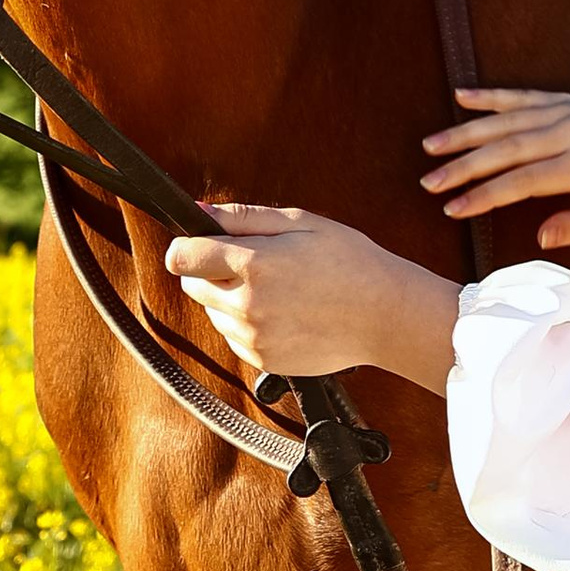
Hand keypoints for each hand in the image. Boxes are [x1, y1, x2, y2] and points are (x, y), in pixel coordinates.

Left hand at [165, 201, 460, 390]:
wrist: (386, 317)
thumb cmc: (350, 262)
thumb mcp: (302, 223)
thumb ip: (243, 218)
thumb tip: (197, 209)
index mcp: (256, 265)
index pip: (183, 257)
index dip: (189, 245)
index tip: (202, 243)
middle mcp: (248, 306)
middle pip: (191, 285)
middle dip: (210, 270)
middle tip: (253, 263)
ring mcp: (254, 338)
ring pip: (213, 312)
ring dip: (229, 298)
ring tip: (277, 289)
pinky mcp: (263, 361)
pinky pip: (234, 337)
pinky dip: (246, 324)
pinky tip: (283, 312)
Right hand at [420, 87, 569, 246]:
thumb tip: (539, 238)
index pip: (524, 181)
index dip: (486, 195)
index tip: (453, 208)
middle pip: (508, 148)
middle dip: (464, 165)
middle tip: (429, 181)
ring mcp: (567, 111)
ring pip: (508, 120)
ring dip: (466, 132)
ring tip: (431, 146)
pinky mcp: (565, 101)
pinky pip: (523, 96)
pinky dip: (491, 97)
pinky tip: (461, 96)